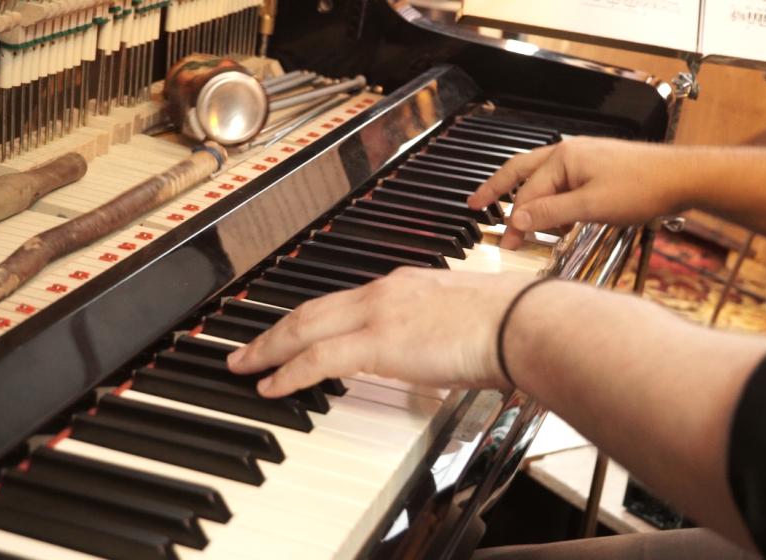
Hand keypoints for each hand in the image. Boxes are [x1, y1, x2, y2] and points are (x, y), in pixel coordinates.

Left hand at [227, 267, 533, 397]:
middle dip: (272, 331)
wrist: (521, 323)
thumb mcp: (455, 321)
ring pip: (305, 329)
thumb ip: (429, 332)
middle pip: (310, 310)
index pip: (339, 302)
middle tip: (244, 348)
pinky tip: (272, 386)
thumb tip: (424, 352)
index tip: (291, 332)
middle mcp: (383, 292)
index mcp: (401, 286)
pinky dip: (289, 373)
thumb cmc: (504, 324)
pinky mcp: (380, 341)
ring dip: (268, 349)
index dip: (307, 319)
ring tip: (243, 366)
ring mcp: (379, 313)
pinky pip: (319, 359)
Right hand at [468, 137, 689, 249]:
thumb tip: (518, 218)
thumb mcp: (591, 206)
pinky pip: (561, 181)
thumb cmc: (644, 186)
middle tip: (474, 201)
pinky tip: (557, 216)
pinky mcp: (595, 168)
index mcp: (563, 158)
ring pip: (541, 176)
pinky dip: (551, 199)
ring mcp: (582, 158)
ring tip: (514, 215)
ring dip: (526, 197)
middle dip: (496, 188)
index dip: (516, 222)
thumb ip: (551, 213)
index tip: (508, 242)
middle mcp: (569, 152)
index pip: (527, 194)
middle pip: (521, 172)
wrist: (684, 178)